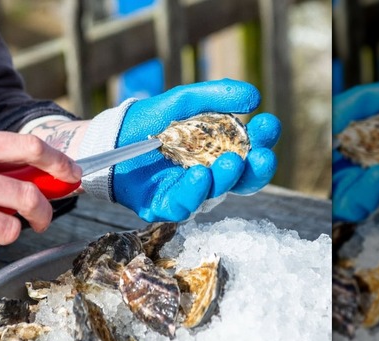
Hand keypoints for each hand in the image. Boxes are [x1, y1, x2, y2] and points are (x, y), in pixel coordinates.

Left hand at [114, 79, 279, 221]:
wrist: (112, 136)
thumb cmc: (152, 120)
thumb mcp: (185, 101)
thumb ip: (216, 96)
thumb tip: (254, 97)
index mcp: (221, 152)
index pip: (252, 151)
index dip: (264, 140)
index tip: (267, 123)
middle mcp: (212, 176)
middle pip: (243, 180)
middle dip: (256, 169)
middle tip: (260, 156)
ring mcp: (190, 193)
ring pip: (216, 194)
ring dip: (225, 179)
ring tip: (228, 162)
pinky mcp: (165, 206)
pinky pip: (184, 205)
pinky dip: (194, 192)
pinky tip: (199, 175)